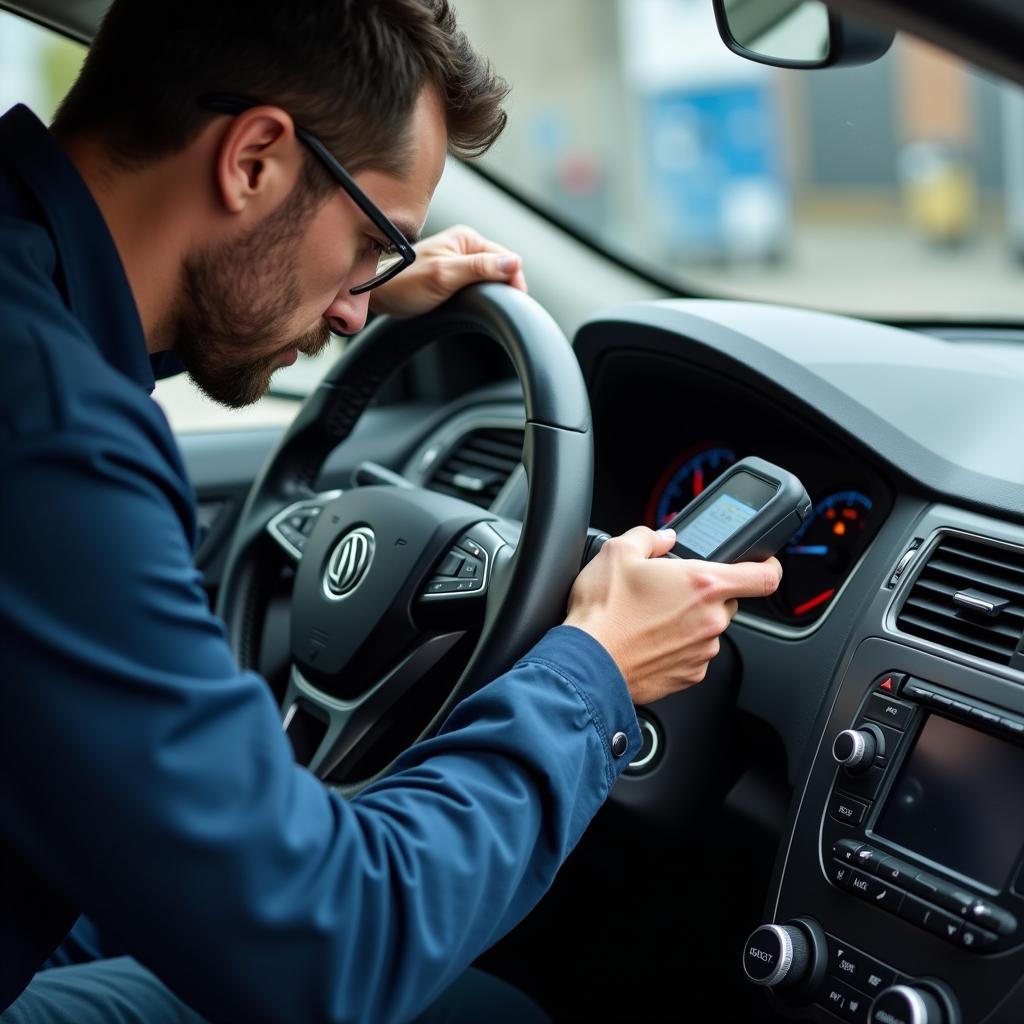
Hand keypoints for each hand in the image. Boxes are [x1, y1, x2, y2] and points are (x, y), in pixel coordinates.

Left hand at [368, 224, 526, 318]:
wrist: (377, 292)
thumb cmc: (403, 282)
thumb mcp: (445, 275)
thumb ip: (480, 268)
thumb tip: (514, 263)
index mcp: (467, 238)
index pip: (507, 259)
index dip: (514, 281)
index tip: (514, 301)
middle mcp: (465, 247)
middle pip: (500, 270)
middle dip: (501, 288)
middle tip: (494, 308)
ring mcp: (460, 262)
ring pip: (489, 281)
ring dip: (490, 295)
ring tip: (480, 307)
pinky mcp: (453, 277)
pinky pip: (477, 287)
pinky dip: (479, 298)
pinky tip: (472, 307)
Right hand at [564, 527, 782, 704]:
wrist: (586, 663)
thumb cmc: (604, 613)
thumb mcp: (617, 552)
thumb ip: (649, 536)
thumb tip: (663, 538)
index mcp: (702, 584)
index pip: (764, 576)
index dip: (769, 566)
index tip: (762, 564)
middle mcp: (710, 620)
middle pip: (729, 601)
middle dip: (705, 593)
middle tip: (671, 590)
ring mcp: (702, 651)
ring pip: (709, 629)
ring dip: (689, 621)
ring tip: (650, 617)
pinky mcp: (690, 675)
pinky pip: (693, 654)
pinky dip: (677, 646)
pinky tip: (648, 639)